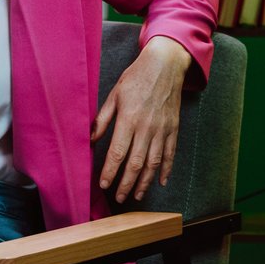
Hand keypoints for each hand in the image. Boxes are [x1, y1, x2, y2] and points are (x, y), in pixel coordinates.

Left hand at [93, 36, 190, 203]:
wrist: (165, 65)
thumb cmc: (136, 78)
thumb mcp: (114, 95)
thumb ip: (102, 119)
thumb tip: (90, 139)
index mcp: (129, 119)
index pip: (117, 153)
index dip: (110, 171)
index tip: (104, 185)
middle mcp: (146, 128)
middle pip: (136, 163)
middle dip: (126, 183)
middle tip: (119, 197)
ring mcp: (162, 130)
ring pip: (154, 163)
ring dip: (145, 182)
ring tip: (136, 195)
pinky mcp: (173, 129)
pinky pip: (170, 154)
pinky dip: (166, 170)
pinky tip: (160, 182)